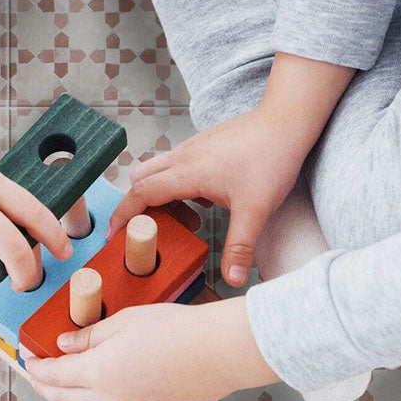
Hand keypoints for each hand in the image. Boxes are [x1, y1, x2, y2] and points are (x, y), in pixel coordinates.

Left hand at [25, 297, 277, 400]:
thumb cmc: (174, 329)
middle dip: (49, 389)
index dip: (38, 368)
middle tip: (42, 377)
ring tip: (72, 398)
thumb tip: (63, 346)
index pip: (55, 376)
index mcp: (99, 373)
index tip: (30, 360)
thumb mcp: (123, 322)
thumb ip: (89, 337)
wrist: (220, 351)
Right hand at [108, 104, 305, 285]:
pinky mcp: (202, 145)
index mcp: (186, 173)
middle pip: (139, 180)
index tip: (114, 234)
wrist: (286, 121)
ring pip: (156, 171)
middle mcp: (181, 158)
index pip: (140, 194)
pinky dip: (177, 185)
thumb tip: (234, 279)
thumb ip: (240, 246)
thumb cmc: (271, 158)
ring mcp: (191, 149)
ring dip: (161, 196)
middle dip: (139, 207)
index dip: (123, 215)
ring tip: (187, 220)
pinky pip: (175, 165)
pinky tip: (205, 199)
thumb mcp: (256, 210)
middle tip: (152, 230)